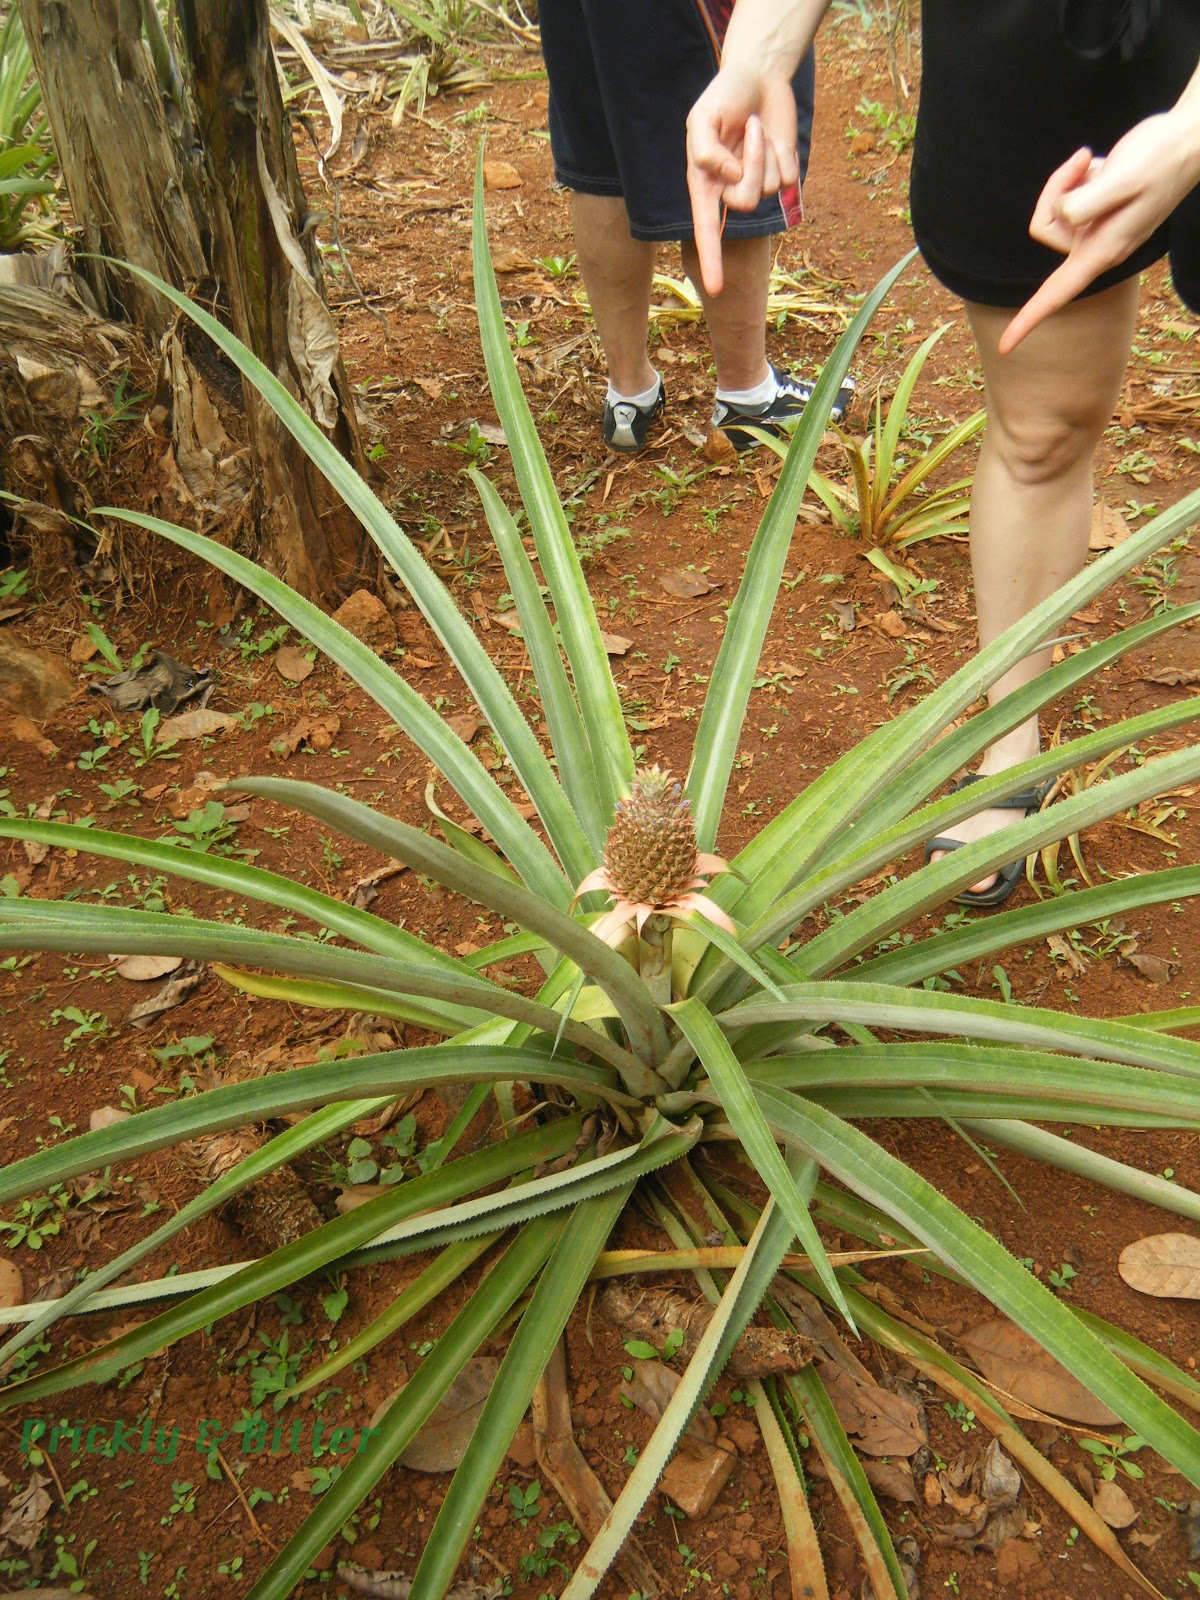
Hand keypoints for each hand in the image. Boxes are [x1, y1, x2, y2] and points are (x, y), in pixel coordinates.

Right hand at [687, 70, 797, 293]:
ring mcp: (760, 184)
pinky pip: (789, 177)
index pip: (706, 229)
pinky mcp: (784, 174)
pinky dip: (784, 150)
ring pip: (769, 188)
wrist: (760, 77)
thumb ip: (704, 151)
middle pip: (746, 202)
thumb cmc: (724, 97)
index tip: (714, 289)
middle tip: (750, 129)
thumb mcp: (701, 117)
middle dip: (752, 163)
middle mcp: (731, 190)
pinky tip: (774, 136)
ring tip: (758, 128)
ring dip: (767, 151)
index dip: (712, 260)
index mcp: (705, 183)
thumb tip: (729, 179)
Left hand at [1001, 109, 1199, 352]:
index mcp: (1104, 250)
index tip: (1005, 347)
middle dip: (1055, 190)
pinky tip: (1102, 164)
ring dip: (1067, 179)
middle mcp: (1098, 245)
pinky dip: (1078, 175)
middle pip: (1046, 227)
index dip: (1029, 319)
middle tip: (1082, 158)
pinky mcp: (1098, 211)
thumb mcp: (1124, 178)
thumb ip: (1088, 201)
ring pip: (1055, 209)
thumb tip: (1062, 214)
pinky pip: (1069, 196)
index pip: (1058, 293)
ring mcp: (1097, 228)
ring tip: (1092, 160)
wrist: (1189, 139)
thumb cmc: (1161, 158)